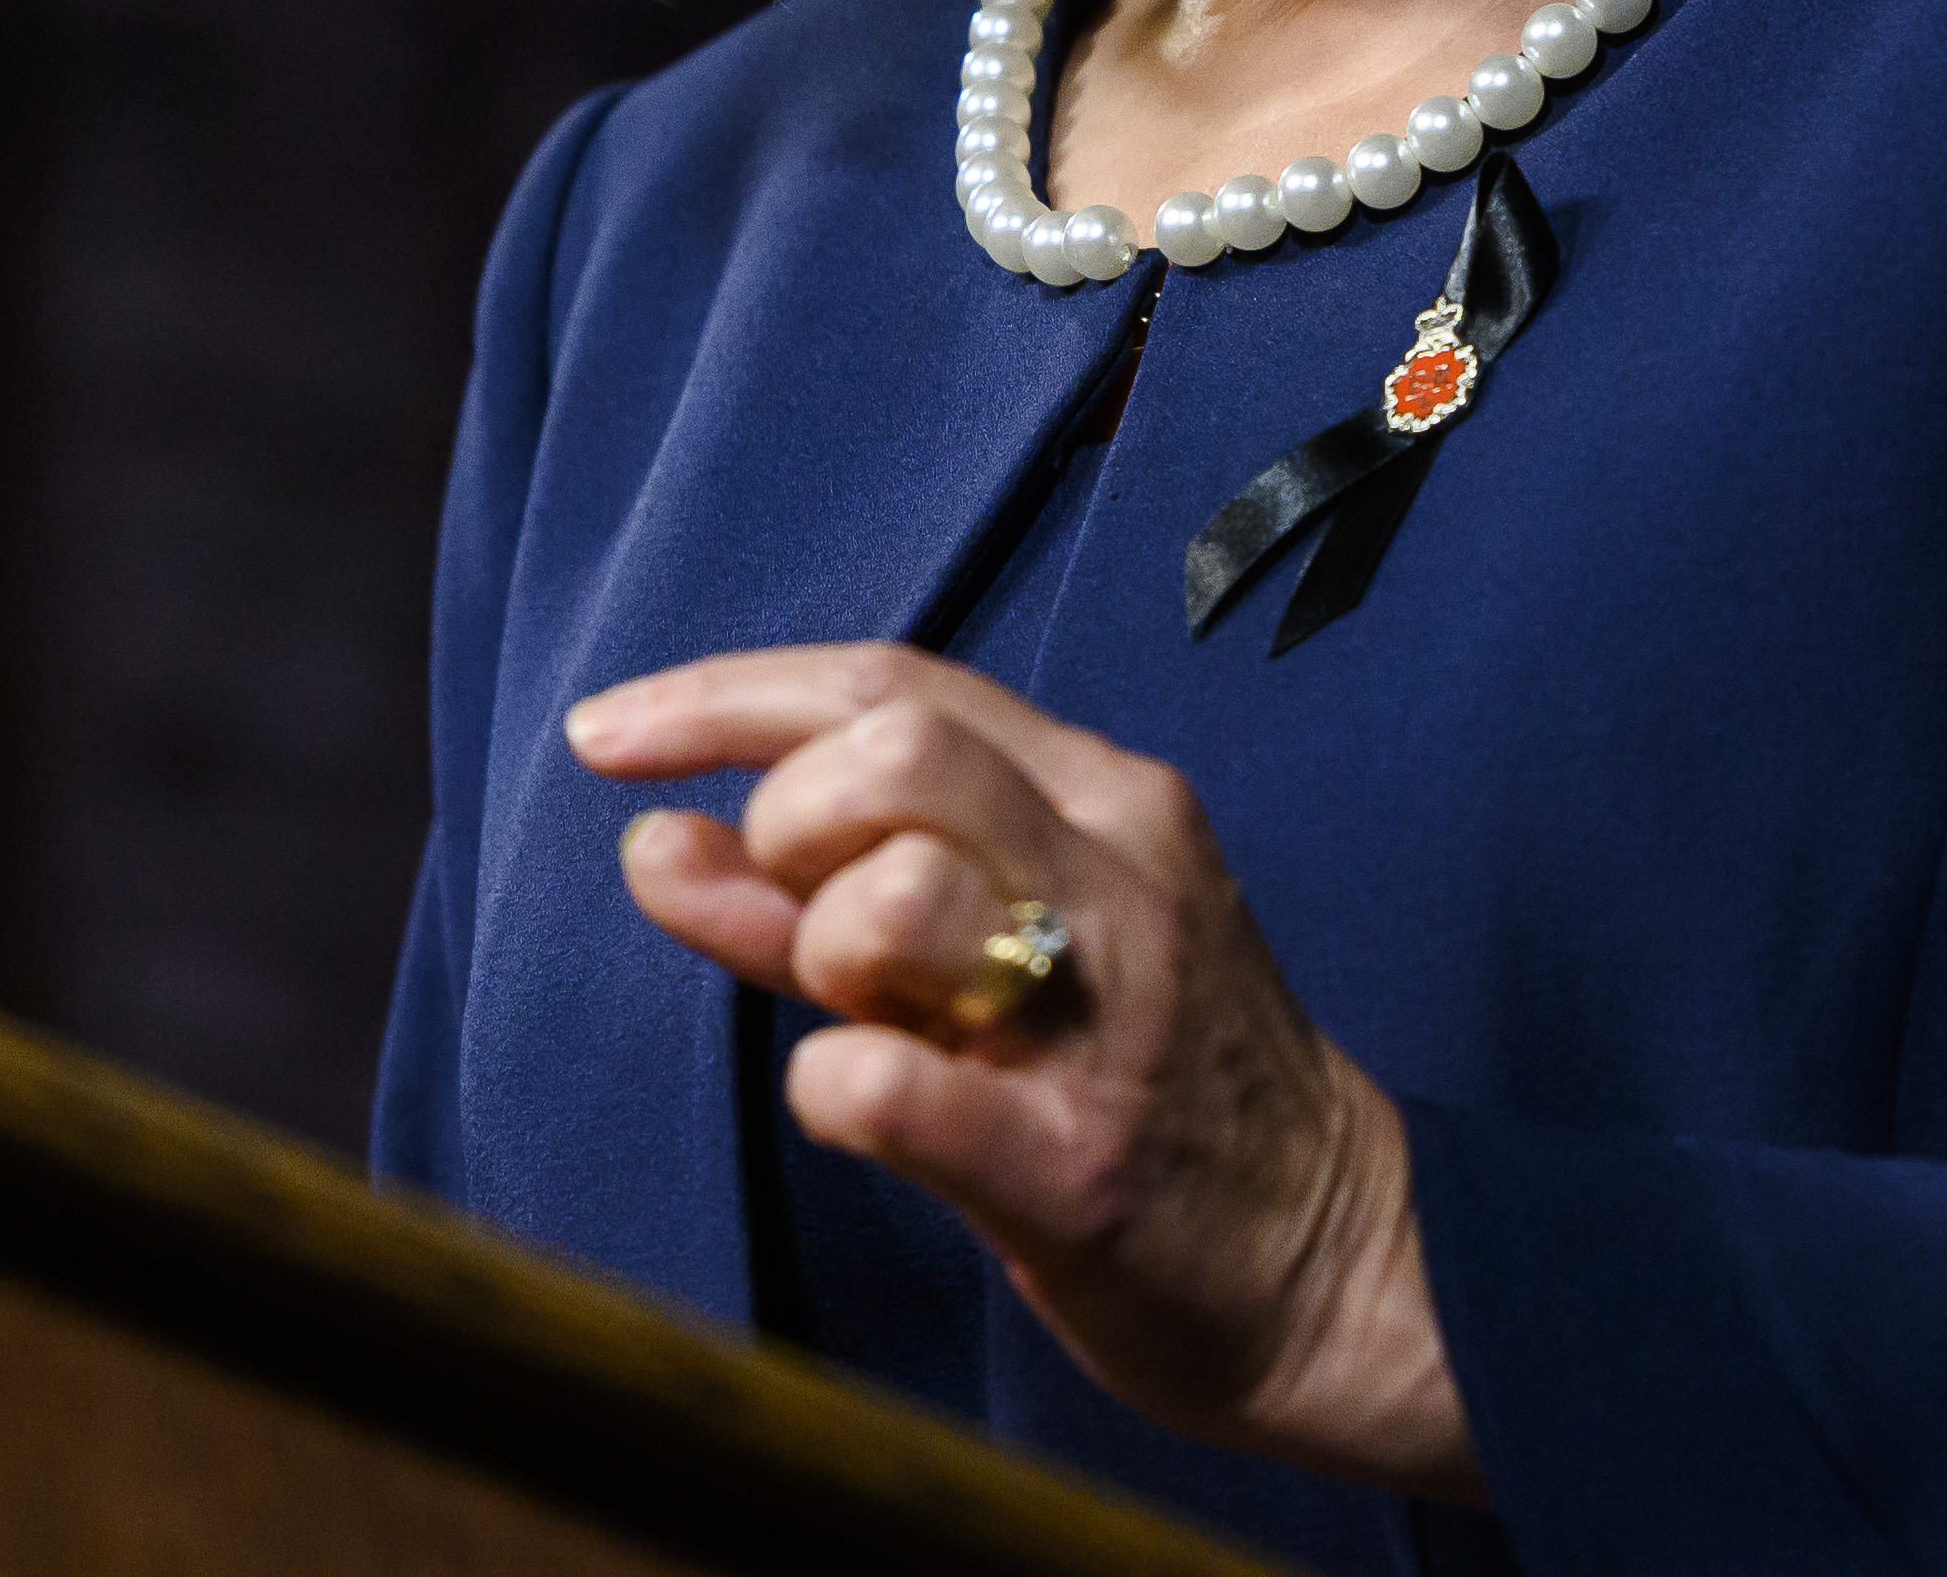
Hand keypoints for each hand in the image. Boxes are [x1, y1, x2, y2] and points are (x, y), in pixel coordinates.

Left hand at [566, 644, 1477, 1501]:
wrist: (1341, 1266)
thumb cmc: (1147, 1094)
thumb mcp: (997, 959)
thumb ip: (818, 900)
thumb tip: (649, 837)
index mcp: (1105, 801)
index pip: (891, 680)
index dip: (726, 694)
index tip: (605, 733)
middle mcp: (1119, 877)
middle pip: (893, 747)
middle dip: (786, 816)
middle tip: (800, 914)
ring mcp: (1105, 1016)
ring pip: (894, 894)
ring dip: (821, 950)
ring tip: (868, 1017)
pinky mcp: (1080, 1163)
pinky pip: (889, 1086)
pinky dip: (833, 1087)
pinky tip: (862, 1106)